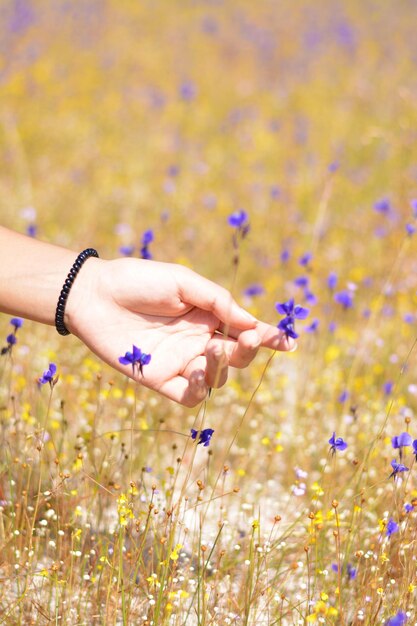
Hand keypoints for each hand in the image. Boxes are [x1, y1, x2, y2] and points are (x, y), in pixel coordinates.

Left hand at [66, 257, 294, 405]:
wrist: (95, 294)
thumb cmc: (139, 281)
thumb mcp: (184, 282)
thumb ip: (218, 302)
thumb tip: (252, 322)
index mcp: (208, 317)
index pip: (245, 331)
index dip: (269, 338)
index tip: (290, 342)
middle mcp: (198, 342)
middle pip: (237, 357)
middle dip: (250, 351)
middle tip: (250, 340)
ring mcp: (181, 362)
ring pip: (218, 379)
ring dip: (222, 367)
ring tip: (209, 349)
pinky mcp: (160, 379)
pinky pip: (190, 395)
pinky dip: (200, 388)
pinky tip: (197, 371)